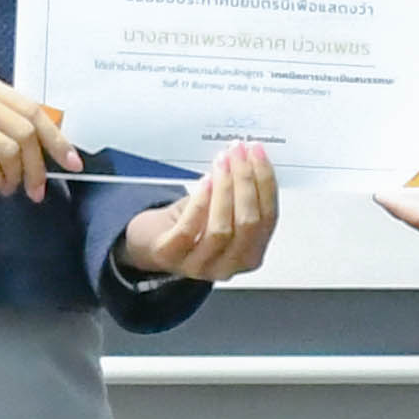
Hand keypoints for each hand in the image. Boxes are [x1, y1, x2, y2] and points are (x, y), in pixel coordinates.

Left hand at [115, 141, 279, 282]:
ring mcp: (200, 265)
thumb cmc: (188, 223)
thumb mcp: (221, 210)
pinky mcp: (171, 257)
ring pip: (221, 229)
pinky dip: (200, 203)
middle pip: (248, 223)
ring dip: (225, 189)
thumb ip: (239, 193)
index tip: (258, 153)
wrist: (150, 240)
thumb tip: (250, 157)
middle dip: (246, 182)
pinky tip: (205, 181)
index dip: (265, 183)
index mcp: (250, 254)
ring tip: (222, 162)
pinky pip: (190, 231)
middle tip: (239, 153)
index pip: (268, 218)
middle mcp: (229, 265)